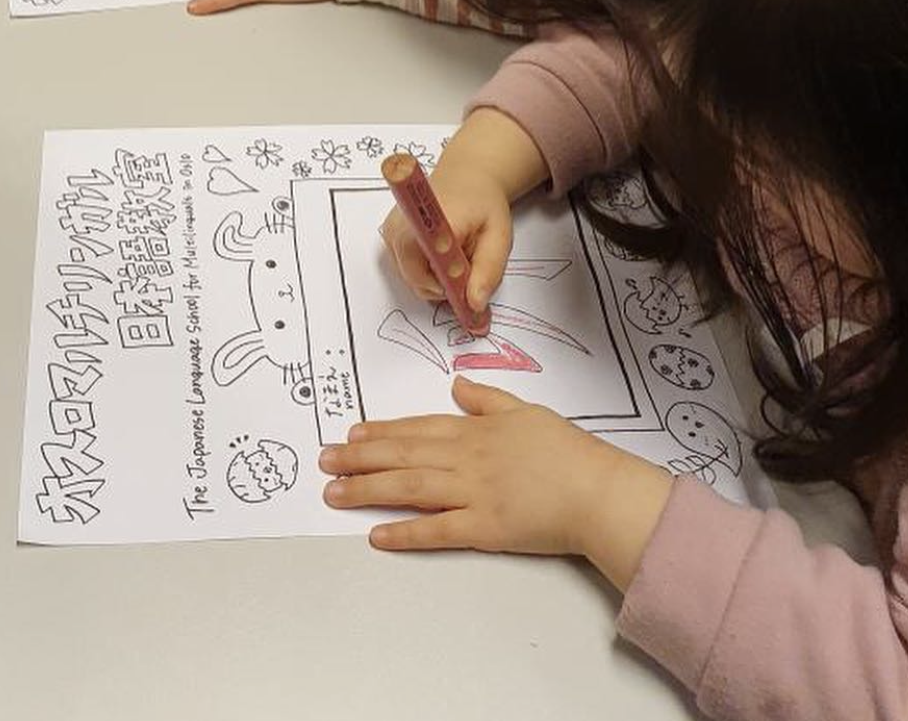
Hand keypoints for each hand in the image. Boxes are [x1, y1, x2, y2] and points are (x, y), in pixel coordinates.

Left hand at [320, 378, 673, 586]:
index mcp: (475, 430)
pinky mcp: (485, 528)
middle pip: (404, 454)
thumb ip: (488, 399)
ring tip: (335, 494)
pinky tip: (377, 534)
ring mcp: (473, 493)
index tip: (350, 435)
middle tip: (325, 462)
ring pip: (410, 487)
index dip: (381, 432)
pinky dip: (405, 532)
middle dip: (359, 458)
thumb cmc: (567, 452)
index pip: (417, 428)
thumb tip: (458, 387)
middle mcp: (466, 458)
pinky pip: (438, 530)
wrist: (597, 490)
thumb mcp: (525, 410)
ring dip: (369, 490)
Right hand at [381, 108, 549, 315]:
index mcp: (431, 219)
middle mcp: (403, 225)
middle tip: (467, 271)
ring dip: (437, 280)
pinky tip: (441, 255)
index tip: (465, 294)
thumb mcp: (498, 236)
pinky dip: (426, 272)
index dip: (445, 287)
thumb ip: (488, 271)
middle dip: (444, 287)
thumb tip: (474, 305)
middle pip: (417, 281)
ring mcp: (392, 232)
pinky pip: (407, 271)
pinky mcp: (389, 238)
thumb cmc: (482, 203)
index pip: (424, 269)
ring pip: (413, 280)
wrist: (466, 176)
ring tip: (456, 257)